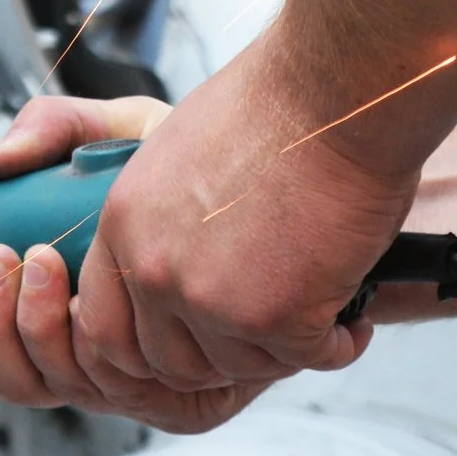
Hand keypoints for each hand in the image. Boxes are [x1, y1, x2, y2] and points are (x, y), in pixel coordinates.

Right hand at [0, 95, 272, 432]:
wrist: (294, 181)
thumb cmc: (212, 164)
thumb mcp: (125, 136)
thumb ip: (58, 129)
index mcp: (78, 322)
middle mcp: (108, 366)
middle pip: (23, 383)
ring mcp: (146, 388)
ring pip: (63, 389)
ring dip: (30, 336)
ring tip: (35, 266)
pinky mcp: (190, 403)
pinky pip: (125, 398)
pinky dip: (90, 361)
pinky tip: (77, 313)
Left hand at [67, 32, 418, 391]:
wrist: (339, 88)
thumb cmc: (277, 104)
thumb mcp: (172, 147)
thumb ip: (154, 219)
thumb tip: (156, 260)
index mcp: (125, 225)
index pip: (105, 329)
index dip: (150, 345)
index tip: (190, 338)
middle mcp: (157, 269)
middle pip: (170, 363)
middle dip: (220, 356)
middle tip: (262, 332)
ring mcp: (213, 301)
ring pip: (240, 366)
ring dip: (281, 349)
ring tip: (314, 312)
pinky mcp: (277, 318)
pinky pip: (306, 359)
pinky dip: (337, 344)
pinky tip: (351, 321)